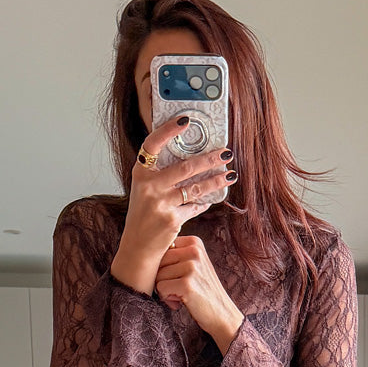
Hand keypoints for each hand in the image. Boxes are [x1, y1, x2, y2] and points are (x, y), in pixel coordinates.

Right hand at [122, 120, 233, 261]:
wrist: (137, 246)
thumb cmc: (143, 214)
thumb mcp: (145, 189)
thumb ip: (160, 173)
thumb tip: (190, 155)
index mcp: (140, 173)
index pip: (152, 144)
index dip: (168, 130)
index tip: (186, 119)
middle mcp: (149, 186)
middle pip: (185, 167)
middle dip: (210, 159)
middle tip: (226, 152)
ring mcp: (161, 203)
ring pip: (196, 187)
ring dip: (216, 180)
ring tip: (230, 175)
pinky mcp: (172, 219)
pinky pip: (195, 207)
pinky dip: (204, 203)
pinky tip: (211, 198)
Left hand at [154, 236, 243, 350]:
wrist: (222, 313)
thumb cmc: (202, 290)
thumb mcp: (194, 264)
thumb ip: (175, 254)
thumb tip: (145, 250)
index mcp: (194, 242)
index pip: (162, 249)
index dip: (166, 266)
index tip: (180, 275)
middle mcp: (194, 251)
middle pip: (158, 262)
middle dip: (164, 278)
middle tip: (180, 287)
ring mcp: (191, 267)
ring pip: (158, 275)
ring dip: (166, 289)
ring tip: (183, 294)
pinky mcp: (187, 284)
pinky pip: (160, 288)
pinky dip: (167, 297)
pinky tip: (182, 300)